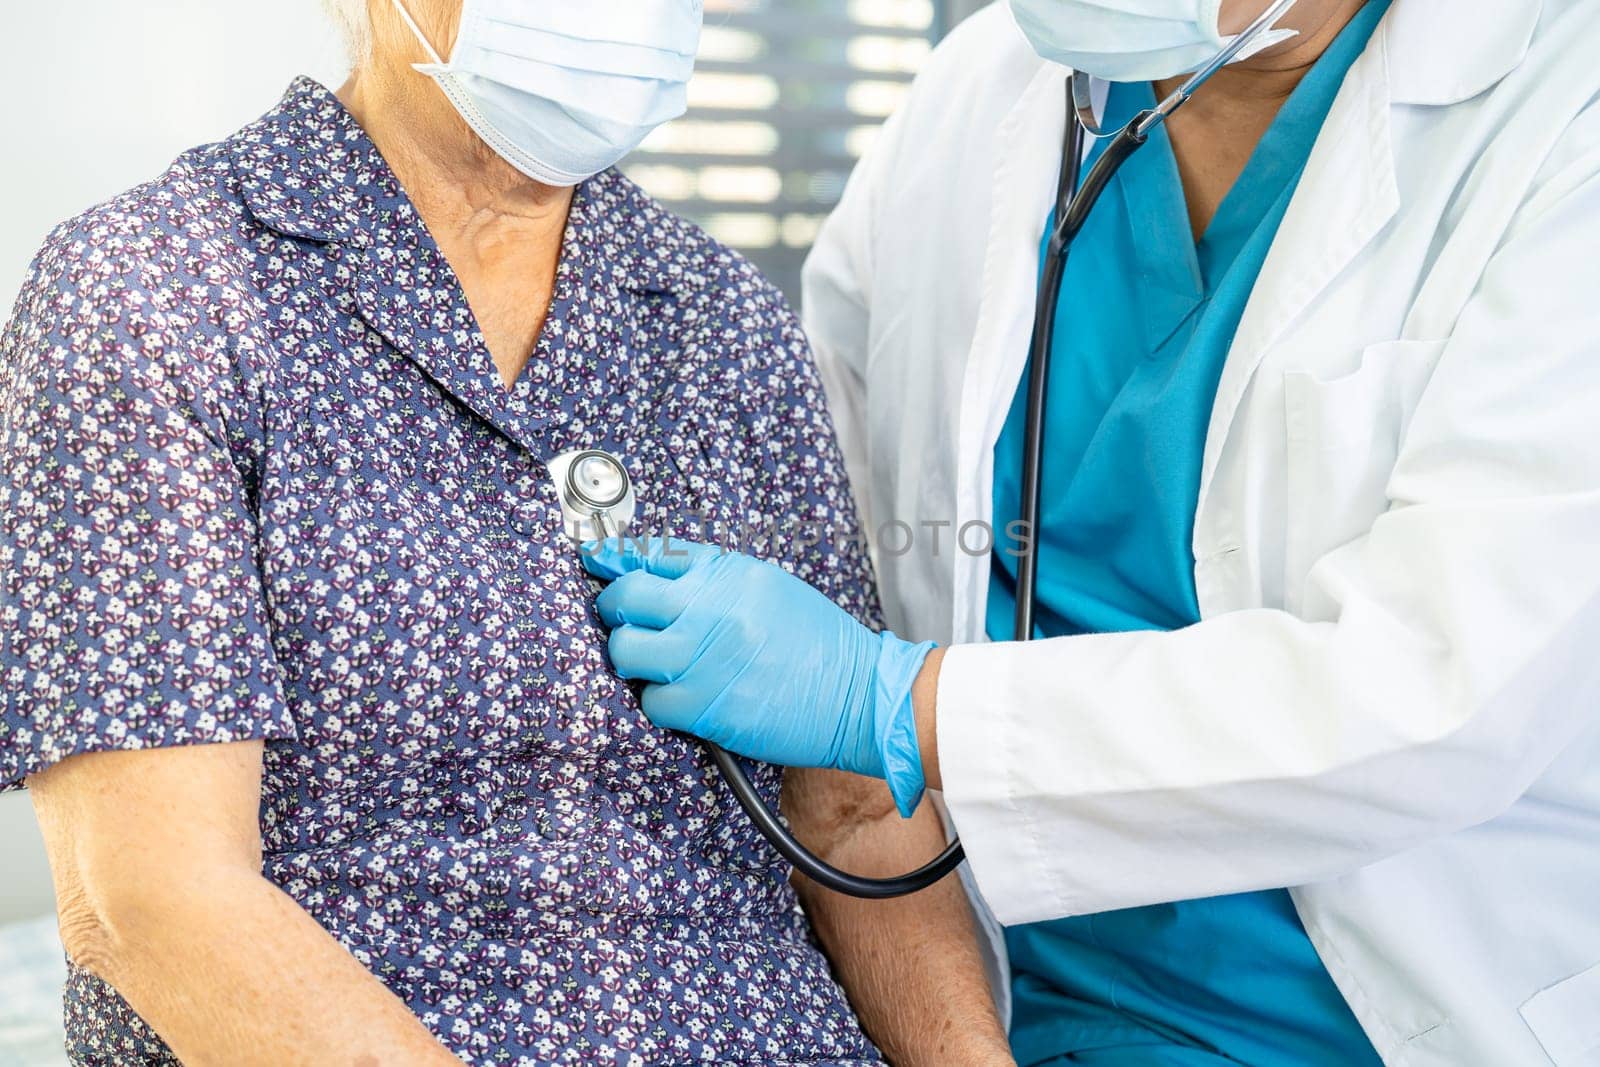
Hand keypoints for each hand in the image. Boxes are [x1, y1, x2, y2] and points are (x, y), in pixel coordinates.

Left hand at [583, 538, 934, 815]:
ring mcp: (704, 659)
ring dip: (632, 656)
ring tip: (655, 662)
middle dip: (615, 609)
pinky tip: (684, 697)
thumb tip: (652, 566)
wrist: (858, 694)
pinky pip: (650, 700)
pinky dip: (659, 701)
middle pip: (626, 598)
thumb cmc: (816, 643)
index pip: (651, 553)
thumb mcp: (767, 588)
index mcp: (728, 574)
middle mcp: (711, 609)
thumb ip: (712, 577)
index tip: (597, 559)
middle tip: (624, 619)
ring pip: (626, 651)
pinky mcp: (704, 707)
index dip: (615, 558)